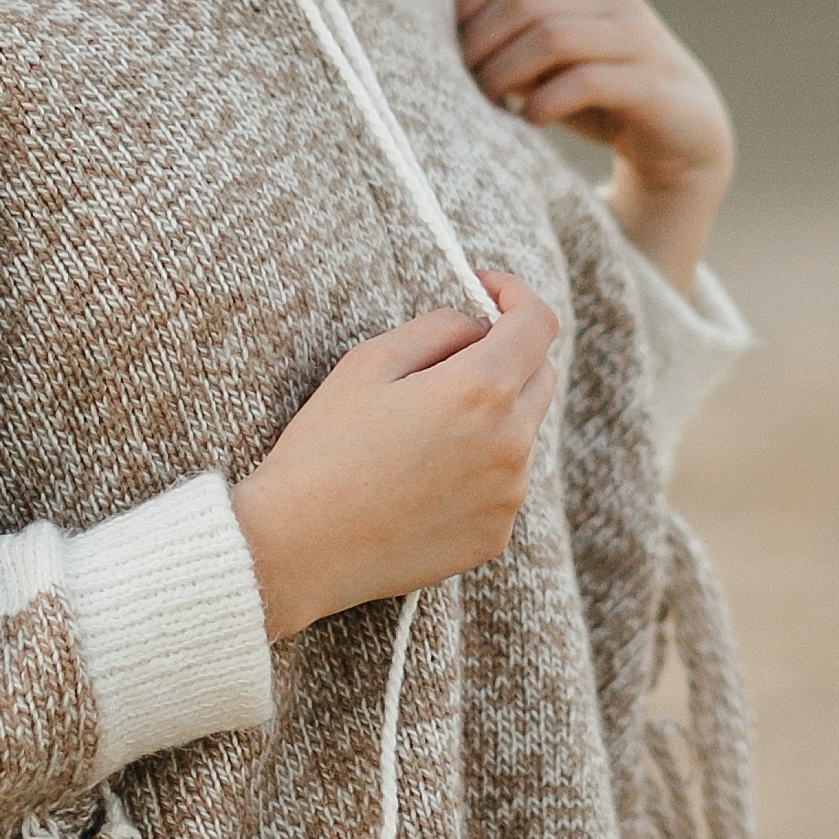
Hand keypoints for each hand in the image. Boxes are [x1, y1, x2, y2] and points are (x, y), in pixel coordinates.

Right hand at [231, 273, 559, 644]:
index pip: (538, 322)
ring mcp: (508, 495)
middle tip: (447, 360)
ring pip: (521, 432)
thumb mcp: (369, 362)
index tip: (484, 291)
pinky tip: (419, 481)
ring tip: (419, 434)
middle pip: (541, 375)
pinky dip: (477, 468)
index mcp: (480, 390)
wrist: (298, 548)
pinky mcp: (496, 535)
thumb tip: (479, 325)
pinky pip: (503, 482)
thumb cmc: (324, 448)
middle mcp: (510, 444)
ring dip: (490, 416)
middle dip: (506, 354)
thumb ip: (439, 327)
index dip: (515, 294)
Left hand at [454, 0, 734, 292]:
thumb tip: (433, 36)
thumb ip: (506, 36)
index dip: (465, 7)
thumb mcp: (546, 57)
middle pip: (522, 0)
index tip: (443, 52)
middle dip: (478, 45)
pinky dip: (547, 102)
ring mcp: (639, 35)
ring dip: (504, 73)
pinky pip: (588, 80)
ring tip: (486, 104)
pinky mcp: (654, 84)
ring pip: (552, 34)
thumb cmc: (598, 93)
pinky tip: (530, 123)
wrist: (681, 138)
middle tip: (457, 85)